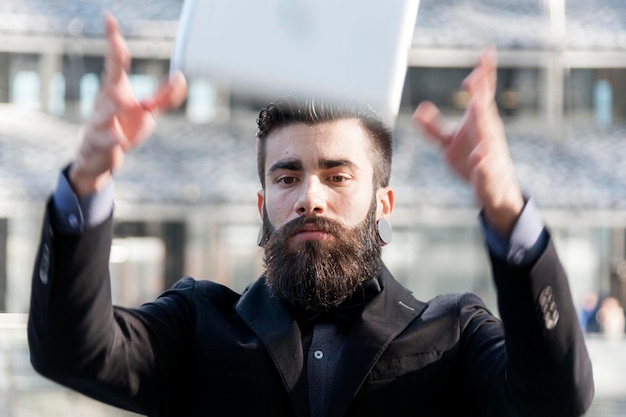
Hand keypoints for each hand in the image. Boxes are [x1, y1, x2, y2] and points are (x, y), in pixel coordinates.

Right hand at [70, 12, 186, 196]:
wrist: (98, 158)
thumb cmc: (122, 128)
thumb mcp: (147, 113)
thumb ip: (164, 96)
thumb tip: (181, 76)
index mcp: (116, 90)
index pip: (115, 62)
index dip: (113, 40)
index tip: (109, 18)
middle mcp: (105, 102)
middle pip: (109, 79)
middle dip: (113, 63)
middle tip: (118, 45)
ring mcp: (99, 122)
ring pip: (104, 111)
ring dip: (112, 104)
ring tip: (123, 98)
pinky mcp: (99, 142)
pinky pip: (106, 140)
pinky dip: (113, 139)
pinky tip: (120, 138)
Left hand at [412, 47, 523, 233]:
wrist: (492, 190)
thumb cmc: (472, 162)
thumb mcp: (447, 145)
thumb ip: (432, 128)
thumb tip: (419, 110)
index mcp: (479, 121)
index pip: (482, 93)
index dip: (484, 73)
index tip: (485, 52)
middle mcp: (488, 131)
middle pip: (485, 106)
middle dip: (482, 90)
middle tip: (477, 73)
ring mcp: (490, 149)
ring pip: (488, 131)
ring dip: (483, 117)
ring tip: (476, 104)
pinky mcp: (487, 170)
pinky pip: (485, 163)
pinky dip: (481, 158)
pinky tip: (478, 155)